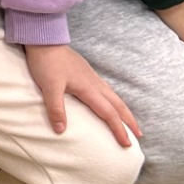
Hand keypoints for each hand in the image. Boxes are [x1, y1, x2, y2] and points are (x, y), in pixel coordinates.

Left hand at [23, 43, 139, 146]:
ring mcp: (91, 77)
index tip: (127, 144)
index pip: (109, 113)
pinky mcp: (86, 72)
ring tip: (129, 121)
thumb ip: (56, 109)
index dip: (119, 129)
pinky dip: (113, 100)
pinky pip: (106, 90)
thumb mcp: (49, 87)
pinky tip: (109, 101)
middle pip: (118, 104)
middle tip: (139, 135)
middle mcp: (95, 83)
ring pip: (113, 96)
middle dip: (129, 121)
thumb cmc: (46, 63)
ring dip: (123, 110)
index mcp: (89, 89)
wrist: (44, 40)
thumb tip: (61, 131)